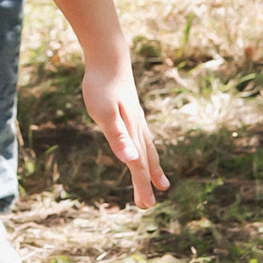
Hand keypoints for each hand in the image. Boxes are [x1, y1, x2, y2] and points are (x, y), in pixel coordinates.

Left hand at [82, 58, 166, 210]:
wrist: (109, 56)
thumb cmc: (102, 85)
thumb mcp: (105, 113)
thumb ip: (117, 136)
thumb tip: (131, 160)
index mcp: (131, 132)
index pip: (138, 165)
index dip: (142, 186)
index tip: (146, 206)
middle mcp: (137, 128)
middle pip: (145, 160)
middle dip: (148, 183)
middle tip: (149, 204)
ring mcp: (135, 119)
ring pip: (147, 149)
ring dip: (152, 168)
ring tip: (160, 182)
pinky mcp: (130, 112)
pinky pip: (142, 138)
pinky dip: (146, 151)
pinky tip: (141, 150)